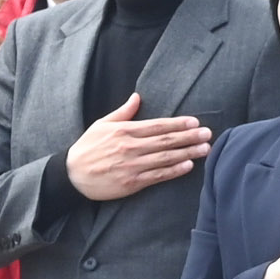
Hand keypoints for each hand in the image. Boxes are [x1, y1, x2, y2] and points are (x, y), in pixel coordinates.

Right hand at [63, 94, 210, 203]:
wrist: (71, 175)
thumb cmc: (88, 147)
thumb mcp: (101, 125)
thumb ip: (123, 112)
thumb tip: (137, 96)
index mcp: (123, 131)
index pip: (157, 125)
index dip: (178, 123)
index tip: (195, 122)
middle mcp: (129, 147)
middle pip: (165, 140)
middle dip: (189, 136)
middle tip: (208, 133)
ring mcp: (131, 165)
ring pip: (165, 157)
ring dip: (188, 153)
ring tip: (206, 149)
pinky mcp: (132, 182)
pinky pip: (158, 175)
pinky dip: (174, 170)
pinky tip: (189, 166)